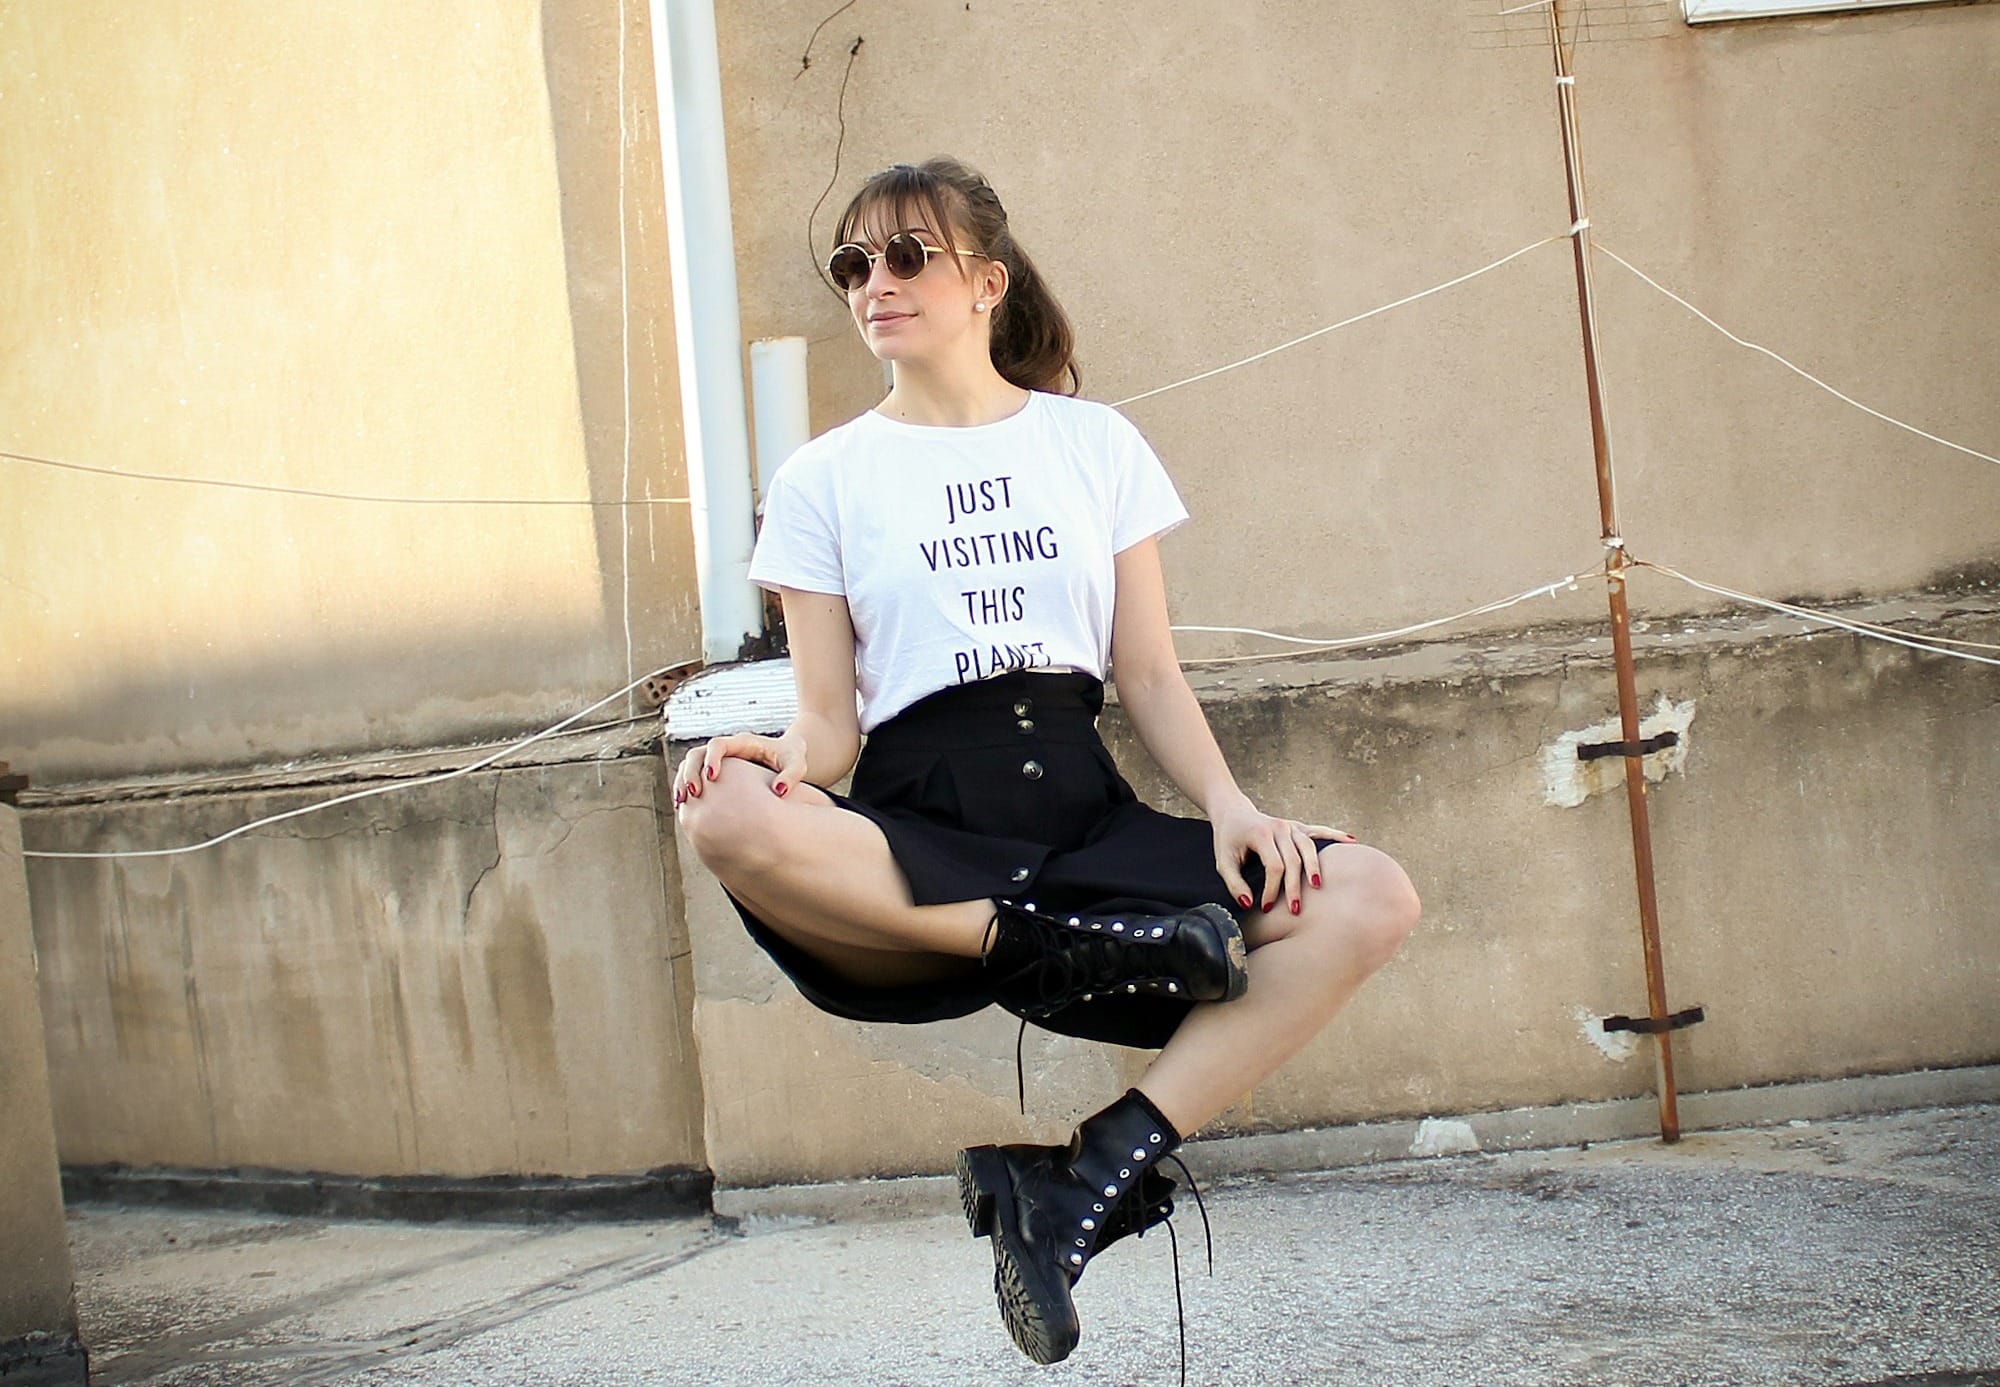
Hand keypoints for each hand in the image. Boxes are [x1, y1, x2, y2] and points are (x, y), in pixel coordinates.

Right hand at [672, 730, 806, 805]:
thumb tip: (778, 791)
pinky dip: (686, 789)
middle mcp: (726, 750)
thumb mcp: (798, 764)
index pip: (718, 745)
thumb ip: (791, 775)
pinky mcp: (716, 772)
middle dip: (690, 772)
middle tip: (691, 794)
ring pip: (690, 765)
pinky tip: (684, 808)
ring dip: (682, 781)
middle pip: (697, 754)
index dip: (712, 759)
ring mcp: (718, 760)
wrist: (788, 755)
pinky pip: (694, 777)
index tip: (712, 777)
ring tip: (680, 803)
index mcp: (742, 743)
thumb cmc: (792, 758)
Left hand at [1209, 794, 1356, 916]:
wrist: (1233, 813)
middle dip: (1295, 886)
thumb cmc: (1228, 840)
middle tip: (1295, 910)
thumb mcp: (1223, 862)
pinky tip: (1352, 841)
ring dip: (1315, 868)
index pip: (1274, 865)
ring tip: (1318, 887)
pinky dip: (1336, 836)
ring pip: (1309, 847)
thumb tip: (1249, 903)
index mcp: (1261, 834)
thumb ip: (1234, 884)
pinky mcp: (1298, 826)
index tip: (1267, 907)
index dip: (1272, 889)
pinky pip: (1319, 831)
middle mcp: (1279, 827)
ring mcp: (1290, 825)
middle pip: (1294, 859)